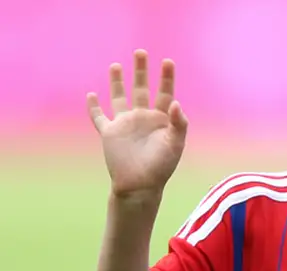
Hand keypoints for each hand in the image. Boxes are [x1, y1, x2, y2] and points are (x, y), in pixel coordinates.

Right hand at [87, 49, 188, 198]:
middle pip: (142, 89)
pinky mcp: (110, 133)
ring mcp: (125, 124)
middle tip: (140, 52)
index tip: (167, 61)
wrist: (140, 185)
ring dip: (117, 82)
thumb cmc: (161, 167)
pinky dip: (94, 107)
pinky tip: (91, 94)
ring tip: (116, 65)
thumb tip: (175, 103)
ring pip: (120, 97)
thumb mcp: (175, 145)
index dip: (166, 78)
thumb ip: (178, 124)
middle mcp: (143, 118)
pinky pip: (99, 117)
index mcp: (161, 119)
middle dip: (141, 71)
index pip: (164, 93)